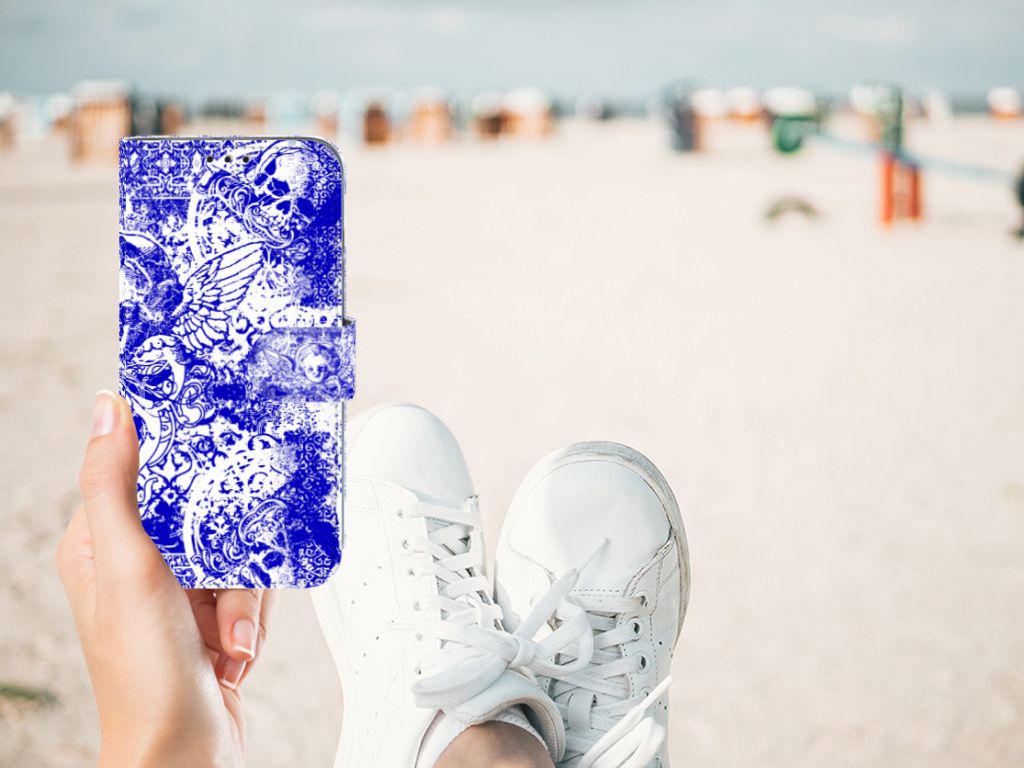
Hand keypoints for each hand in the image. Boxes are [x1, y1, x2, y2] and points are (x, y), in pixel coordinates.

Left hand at [56, 391, 273, 767]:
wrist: (185, 752)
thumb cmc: (145, 674)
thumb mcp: (128, 567)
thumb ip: (114, 486)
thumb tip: (109, 409)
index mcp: (100, 542)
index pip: (143, 470)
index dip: (183, 457)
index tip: (216, 441)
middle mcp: (138, 561)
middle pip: (206, 509)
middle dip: (228, 550)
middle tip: (225, 578)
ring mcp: (178, 589)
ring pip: (236, 548)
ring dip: (243, 595)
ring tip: (227, 632)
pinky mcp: (211, 612)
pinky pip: (252, 584)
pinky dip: (252, 615)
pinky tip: (235, 646)